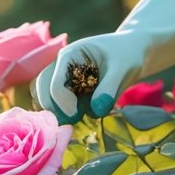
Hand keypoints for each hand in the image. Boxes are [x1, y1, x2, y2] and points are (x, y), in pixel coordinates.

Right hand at [34, 0, 174, 123]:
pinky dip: (66, 113)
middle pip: (42, 91)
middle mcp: (61, 67)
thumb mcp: (123, 68)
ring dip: (58, 111)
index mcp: (69, 55)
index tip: (76, 115)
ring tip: (79, 116)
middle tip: (74, 121)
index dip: (62, 102)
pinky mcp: (70, 92)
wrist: (132, 53)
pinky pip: (59, 105)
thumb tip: (95, 111)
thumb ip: (109, 88)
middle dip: (55, 108)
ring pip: (47, 99)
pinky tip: (82, 113)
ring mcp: (63, 80)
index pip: (54, 83)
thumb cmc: (128, 54)